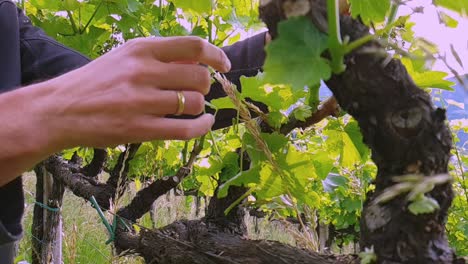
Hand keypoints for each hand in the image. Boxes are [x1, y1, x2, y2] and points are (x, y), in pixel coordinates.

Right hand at [33, 36, 230, 149]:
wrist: (59, 110)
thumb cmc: (96, 82)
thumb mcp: (124, 58)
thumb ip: (160, 57)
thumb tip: (200, 64)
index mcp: (140, 48)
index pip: (193, 46)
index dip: (216, 56)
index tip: (224, 66)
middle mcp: (143, 71)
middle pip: (199, 77)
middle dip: (206, 86)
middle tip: (197, 92)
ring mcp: (141, 101)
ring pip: (194, 103)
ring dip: (200, 108)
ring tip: (190, 109)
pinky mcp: (139, 129)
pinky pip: (186, 129)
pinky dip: (202, 127)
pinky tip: (204, 124)